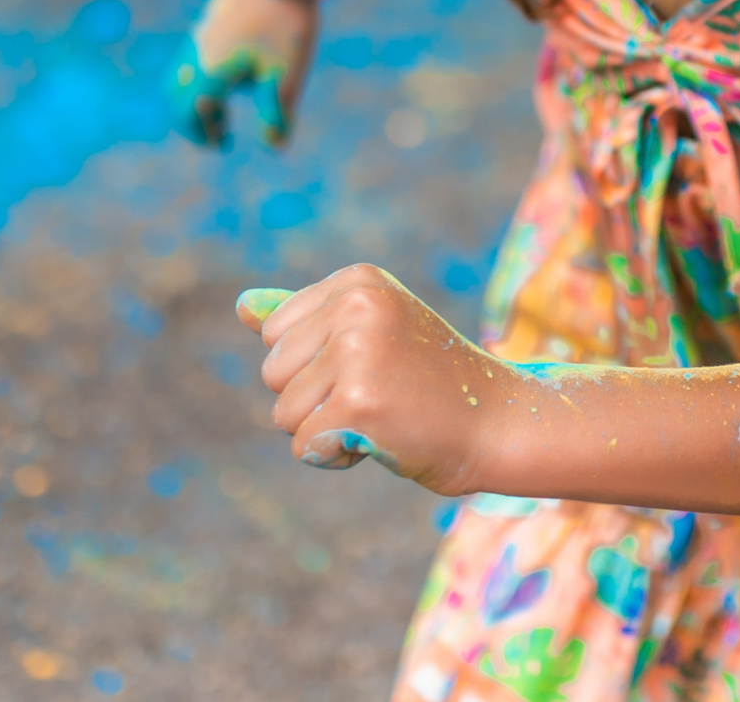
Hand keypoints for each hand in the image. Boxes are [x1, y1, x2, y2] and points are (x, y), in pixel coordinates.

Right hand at [171, 0, 317, 147]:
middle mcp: (195, 55)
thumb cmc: (285, 25)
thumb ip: (276, 114)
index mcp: (208, 74)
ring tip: (229, 107)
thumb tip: (274, 147)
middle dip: (194, 120)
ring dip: (198, 97)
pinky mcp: (210, 18)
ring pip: (184, 75)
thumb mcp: (286, 76)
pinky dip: (203, 76)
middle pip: (178, 97)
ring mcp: (200, 33)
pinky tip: (237, 72)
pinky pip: (194, 56)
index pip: (189, 115)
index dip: (203, 135)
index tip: (222, 146)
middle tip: (220, 134)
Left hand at [236, 266, 514, 494]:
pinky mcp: (359, 402)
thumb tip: (241, 304)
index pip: (275, 332)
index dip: (313, 365)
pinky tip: (381, 441)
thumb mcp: (370, 334)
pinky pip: (304, 446)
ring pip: (283, 413)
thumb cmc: (430, 381)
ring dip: (324, 430)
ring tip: (381, 416)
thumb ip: (307, 319)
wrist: (498, 422)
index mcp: (358, 282)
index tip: (370, 366)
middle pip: (272, 372)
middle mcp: (356, 306)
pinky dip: (335, 457)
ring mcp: (358, 352)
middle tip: (376, 396)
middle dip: (312, 399)